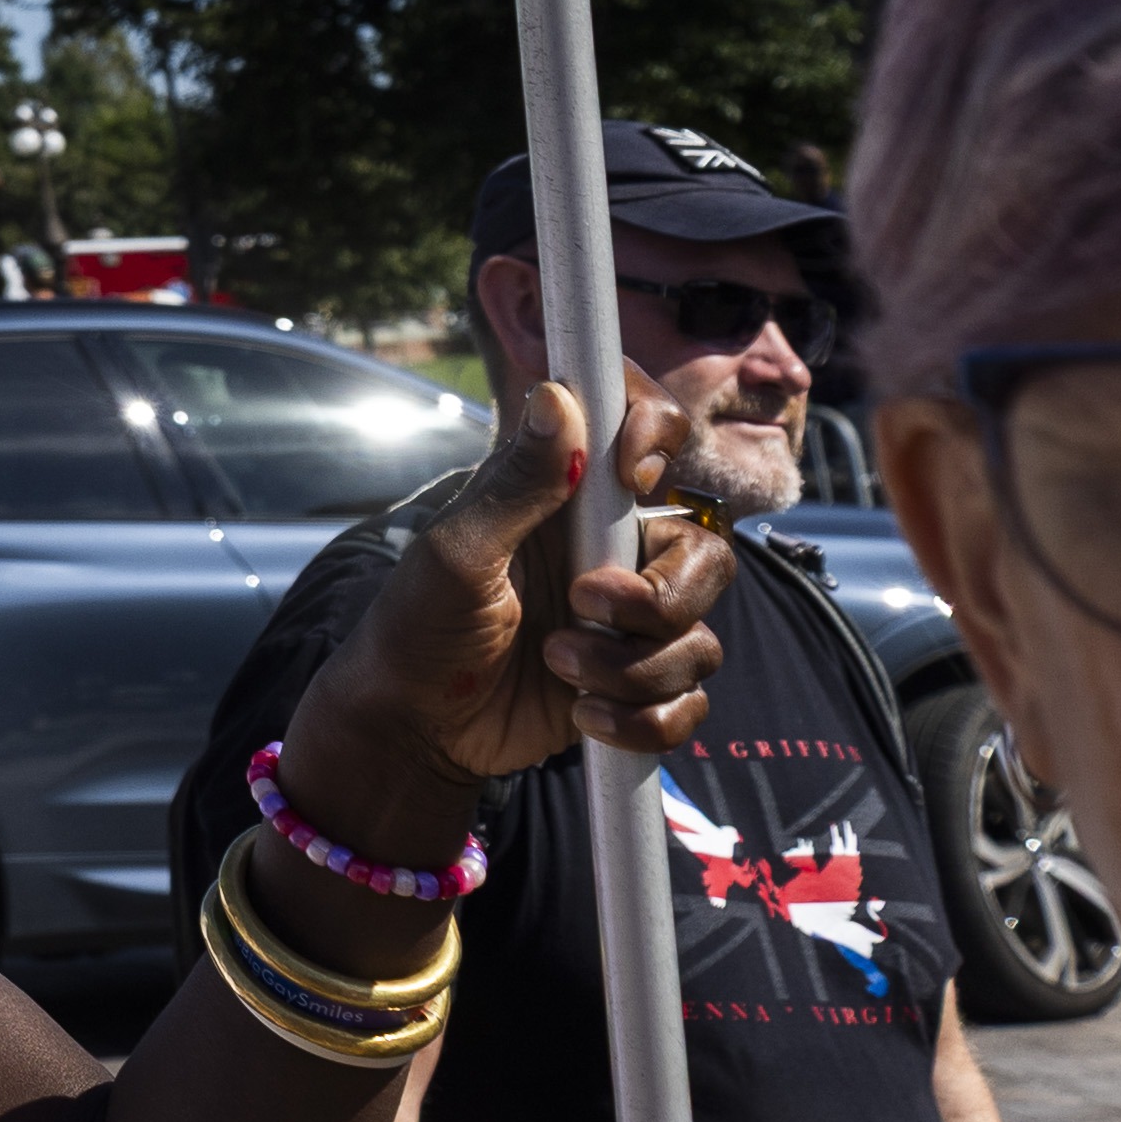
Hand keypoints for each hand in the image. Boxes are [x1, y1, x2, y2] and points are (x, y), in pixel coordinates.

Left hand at [290, 377, 729, 857]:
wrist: (416, 726)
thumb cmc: (418, 624)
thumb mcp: (456, 553)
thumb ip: (515, 483)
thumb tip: (555, 395)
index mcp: (569, 498)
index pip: (650, 432)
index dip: (659, 436)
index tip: (630, 475)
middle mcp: (612, 552)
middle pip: (704, 552)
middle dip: (659, 596)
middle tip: (583, 606)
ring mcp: (630, 623)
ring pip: (698, 636)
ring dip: (631, 667)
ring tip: (556, 666)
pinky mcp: (637, 687)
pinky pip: (688, 700)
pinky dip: (643, 720)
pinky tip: (584, 717)